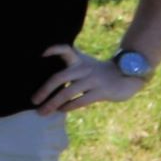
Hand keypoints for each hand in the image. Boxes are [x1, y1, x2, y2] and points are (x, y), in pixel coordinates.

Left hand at [31, 45, 146, 114]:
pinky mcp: (102, 91)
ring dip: (53, 103)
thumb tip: (46, 80)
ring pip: (68, 92)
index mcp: (79, 60)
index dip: (54, 49)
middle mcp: (84, 68)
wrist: (127, 76)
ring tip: (42, 111)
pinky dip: (68, 106)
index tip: (42, 54)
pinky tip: (60, 110)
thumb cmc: (99, 72)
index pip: (65, 49)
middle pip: (59, 77)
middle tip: (33, 100)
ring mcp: (93, 80)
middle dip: (44, 90)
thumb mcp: (85, 63)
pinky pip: (81, 100)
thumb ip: (70, 65)